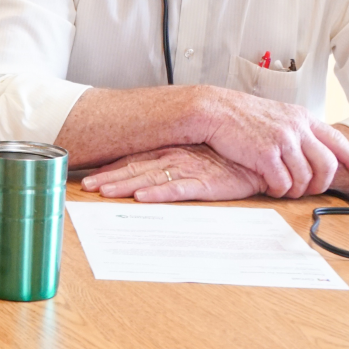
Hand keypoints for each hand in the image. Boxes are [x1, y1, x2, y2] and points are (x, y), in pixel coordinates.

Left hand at [81, 144, 264, 201]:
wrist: (262, 155)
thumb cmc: (226, 157)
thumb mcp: (192, 156)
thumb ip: (167, 162)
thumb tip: (139, 174)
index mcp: (169, 150)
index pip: (132, 159)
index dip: (109, 168)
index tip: (86, 177)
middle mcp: (175, 157)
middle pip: (134, 168)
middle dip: (108, 178)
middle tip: (85, 186)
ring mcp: (189, 169)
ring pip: (151, 178)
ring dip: (126, 186)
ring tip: (105, 193)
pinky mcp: (206, 182)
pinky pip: (179, 189)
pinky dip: (160, 194)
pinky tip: (143, 198)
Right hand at [196, 88, 348, 197]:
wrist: (213, 110)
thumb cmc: (239, 115)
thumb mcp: (277, 115)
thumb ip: (296, 130)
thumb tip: (308, 150)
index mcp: (302, 118)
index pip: (337, 141)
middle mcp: (297, 128)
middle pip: (326, 164)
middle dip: (322, 183)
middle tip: (312, 190)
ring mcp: (282, 141)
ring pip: (304, 177)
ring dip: (297, 190)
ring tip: (287, 190)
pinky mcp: (264, 155)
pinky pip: (282, 183)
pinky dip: (279, 191)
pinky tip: (272, 188)